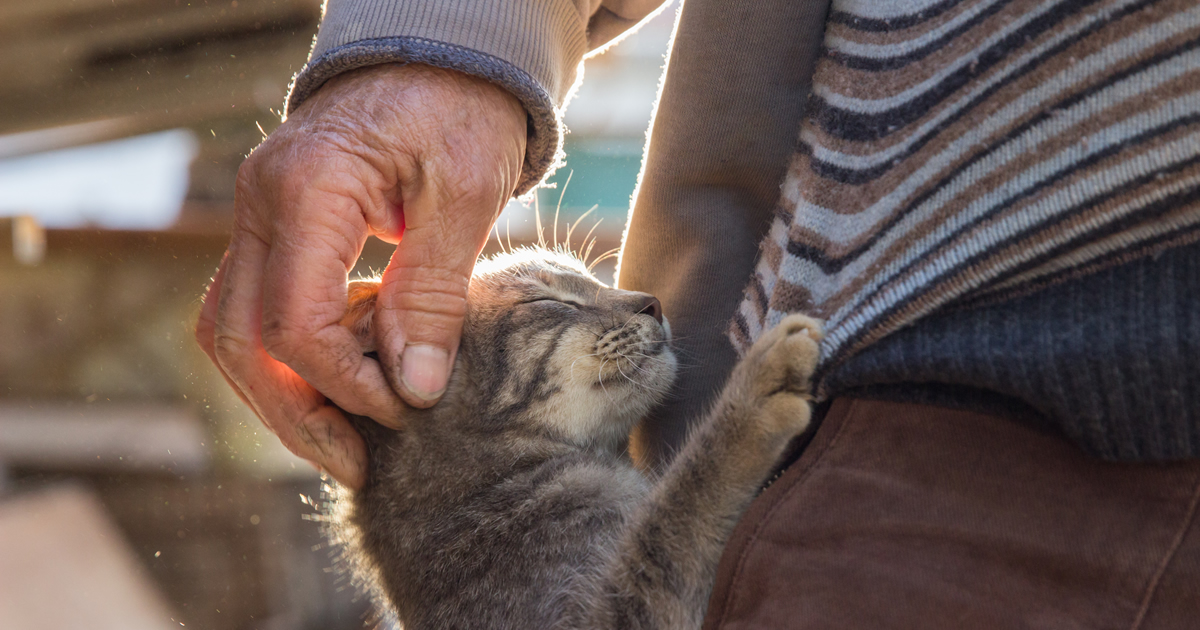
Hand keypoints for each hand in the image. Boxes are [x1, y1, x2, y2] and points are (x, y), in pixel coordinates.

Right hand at [195, 64, 526, 487]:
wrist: (441, 54)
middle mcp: (260, 202)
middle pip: (240, 338)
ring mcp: (258, 213)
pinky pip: (259, 305)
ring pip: (234, 329)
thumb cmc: (462, 108)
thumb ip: (433, 292)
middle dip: (295, 414)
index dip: (345, 383)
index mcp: (307, 187)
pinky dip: (294, 356)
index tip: (403, 411)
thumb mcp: (467, 195)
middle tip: (356, 464)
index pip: (294, 321)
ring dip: (284, 395)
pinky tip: (346, 381)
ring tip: (345, 440)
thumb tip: (413, 388)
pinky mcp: (276, 226)